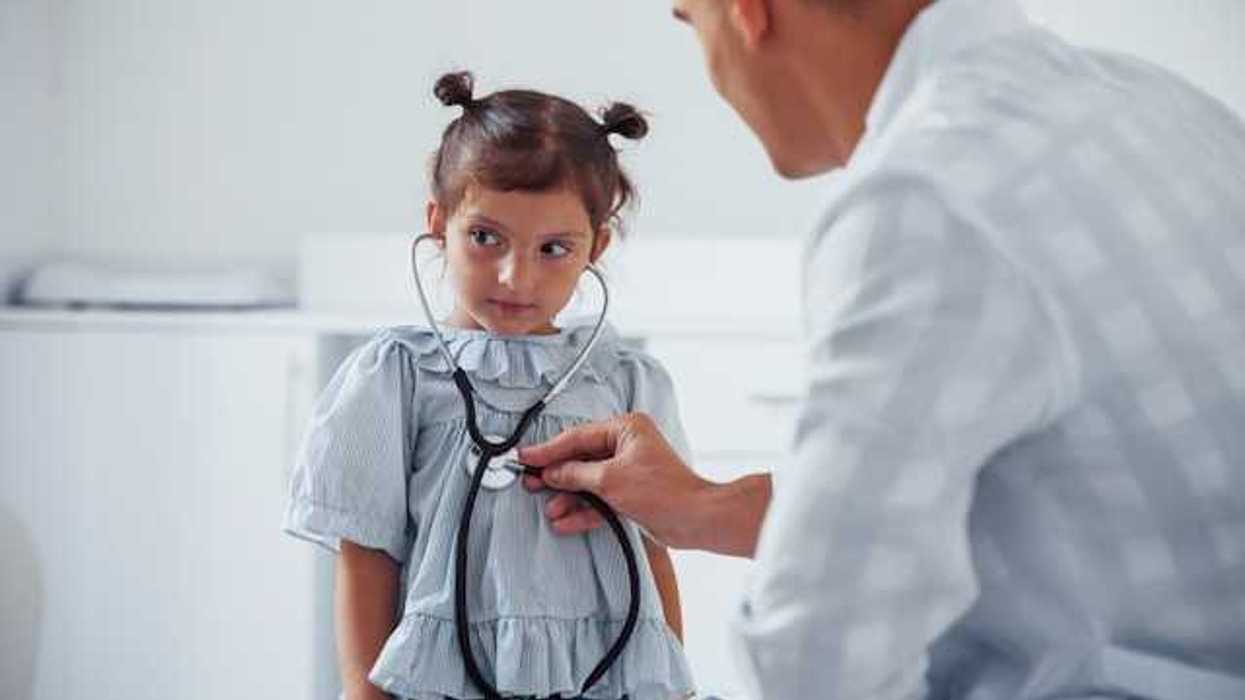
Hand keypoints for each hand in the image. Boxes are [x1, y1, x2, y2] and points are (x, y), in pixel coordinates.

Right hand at [518, 412, 712, 548]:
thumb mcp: (610, 479)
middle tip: (530, 483)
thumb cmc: (664, 492)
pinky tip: (566, 521)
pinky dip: (584, 510)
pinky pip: (600, 499)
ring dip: (569, 497)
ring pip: (589, 481)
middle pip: (581, 459)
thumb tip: (552, 472)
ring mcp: (629, 470)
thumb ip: (576, 474)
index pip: (578, 437)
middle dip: (557, 476)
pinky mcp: (632, 493)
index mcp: (626, 429)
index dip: (549, 450)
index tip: (525, 457)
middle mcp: (627, 445)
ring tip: (549, 509)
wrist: (695, 520)